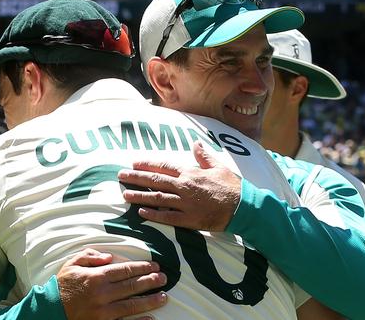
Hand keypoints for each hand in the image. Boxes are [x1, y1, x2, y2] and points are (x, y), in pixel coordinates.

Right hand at [58, 248, 167, 319]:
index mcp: (96, 277)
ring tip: (164, 297)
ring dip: (150, 300)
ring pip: (132, 305)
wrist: (49, 311)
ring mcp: (103, 312)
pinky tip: (150, 319)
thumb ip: (91, 256)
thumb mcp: (72, 264)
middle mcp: (102, 294)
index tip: (155, 265)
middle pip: (132, 286)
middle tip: (164, 278)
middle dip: (151, 281)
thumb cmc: (62, 286)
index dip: (143, 267)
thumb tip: (109, 256)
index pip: (125, 270)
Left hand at [118, 141, 241, 230]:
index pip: (164, 166)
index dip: (147, 164)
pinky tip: (141, 213)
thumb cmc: (231, 186)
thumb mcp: (218, 167)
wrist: (243, 206)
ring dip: (139, 196)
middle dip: (136, 178)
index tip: (134, 163)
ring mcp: (185, 204)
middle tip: (120, 176)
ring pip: (157, 198)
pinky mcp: (189, 219)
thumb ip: (203, 156)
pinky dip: (153, 215)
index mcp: (190, 173)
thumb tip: (195, 144)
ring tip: (125, 195)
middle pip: (155, 180)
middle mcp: (184, 186)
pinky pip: (167, 217)